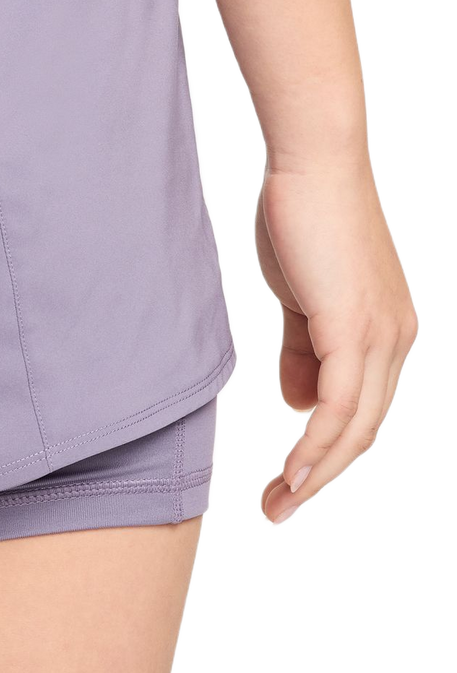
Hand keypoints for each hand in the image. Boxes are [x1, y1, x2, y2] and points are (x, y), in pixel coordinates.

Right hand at [253, 158, 418, 526]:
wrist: (314, 162)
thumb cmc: (302, 215)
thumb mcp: (300, 295)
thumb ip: (303, 349)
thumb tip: (301, 402)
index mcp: (385, 333)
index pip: (359, 411)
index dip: (324, 453)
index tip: (285, 483)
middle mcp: (396, 341)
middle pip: (362, 432)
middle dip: (320, 479)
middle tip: (277, 510)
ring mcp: (381, 337)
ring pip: (353, 428)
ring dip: (314, 475)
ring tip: (278, 505)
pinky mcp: (356, 329)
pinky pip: (338, 405)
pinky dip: (315, 445)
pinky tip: (293, 473)